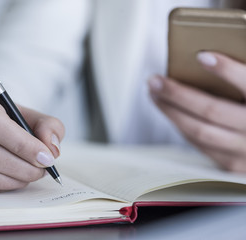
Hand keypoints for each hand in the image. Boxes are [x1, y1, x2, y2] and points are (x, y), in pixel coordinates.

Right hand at [0, 87, 64, 190]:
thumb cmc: (10, 121)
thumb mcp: (32, 116)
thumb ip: (49, 127)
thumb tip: (51, 148)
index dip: (22, 144)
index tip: (46, 157)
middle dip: (24, 166)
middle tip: (43, 170)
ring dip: (15, 179)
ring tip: (32, 174)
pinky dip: (3, 185)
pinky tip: (16, 178)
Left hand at [148, 52, 245, 172]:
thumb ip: (242, 82)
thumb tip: (208, 60)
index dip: (227, 70)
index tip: (202, 56)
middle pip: (212, 111)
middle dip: (177, 94)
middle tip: (155, 79)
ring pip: (199, 131)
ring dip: (171, 111)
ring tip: (155, 94)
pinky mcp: (234, 168)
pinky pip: (200, 145)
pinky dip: (182, 126)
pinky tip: (171, 112)